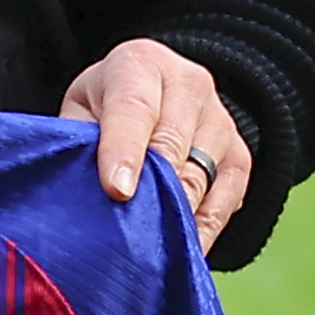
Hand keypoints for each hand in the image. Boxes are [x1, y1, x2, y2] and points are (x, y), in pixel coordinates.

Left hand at [64, 37, 254, 233]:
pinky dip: (202, 228)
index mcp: (139, 64)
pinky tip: (179, 248)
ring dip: (172, 215)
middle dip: (150, 191)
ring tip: (145, 250)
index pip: (134, 108)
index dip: (124, 151)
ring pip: (199, 176)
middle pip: (172, 145)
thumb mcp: (80, 112)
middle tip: (127, 235)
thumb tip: (76, 196)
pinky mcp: (239, 154)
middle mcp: (188, 84)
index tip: (116, 190)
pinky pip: (226, 198)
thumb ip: (77, 144)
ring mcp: (219, 119)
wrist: (154, 93)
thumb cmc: (105, 108)